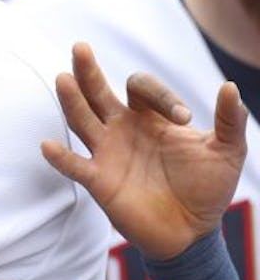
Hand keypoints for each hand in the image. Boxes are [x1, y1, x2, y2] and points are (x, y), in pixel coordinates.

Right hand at [41, 42, 247, 260]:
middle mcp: (122, 129)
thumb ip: (230, 121)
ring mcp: (107, 153)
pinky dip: (61, 157)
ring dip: (72, 101)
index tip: (183, 118)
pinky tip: (48, 145)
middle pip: (98, 93)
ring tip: (63, 79)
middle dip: (89, 71)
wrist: (193, 232)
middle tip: (80, 47)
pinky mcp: (99, 181)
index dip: (162, 96)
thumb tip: (230, 87)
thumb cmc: (208, 188)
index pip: (142, 89)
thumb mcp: (228, 152)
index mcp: (149, 117)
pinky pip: (76, 166)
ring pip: (83, 120)